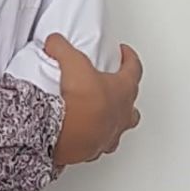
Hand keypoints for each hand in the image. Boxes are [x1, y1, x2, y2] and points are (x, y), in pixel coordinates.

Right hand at [43, 34, 141, 165]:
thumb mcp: (72, 62)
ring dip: (112, 119)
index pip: (134, 68)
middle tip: (114, 85)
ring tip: (101, 113)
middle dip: (125, 93)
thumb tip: (55, 42)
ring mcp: (110, 134)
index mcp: (123, 90)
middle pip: (132, 102)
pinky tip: (83, 133)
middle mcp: (122, 114)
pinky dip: (92, 137)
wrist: (66, 134)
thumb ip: (63, 47)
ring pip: (119, 127)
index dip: (129, 57)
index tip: (125, 52)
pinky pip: (98, 143)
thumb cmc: (81, 102)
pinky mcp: (94, 149)